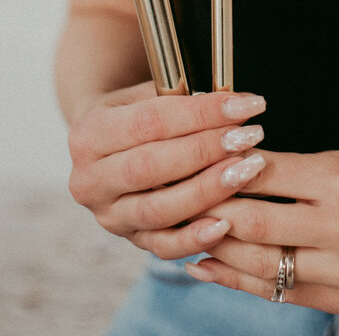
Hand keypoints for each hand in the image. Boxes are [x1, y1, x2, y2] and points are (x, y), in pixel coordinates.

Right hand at [67, 81, 267, 257]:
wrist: (102, 146)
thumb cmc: (134, 112)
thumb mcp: (144, 93)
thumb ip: (180, 98)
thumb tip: (233, 104)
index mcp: (89, 133)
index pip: (149, 122)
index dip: (200, 114)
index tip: (245, 105)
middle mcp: (90, 179)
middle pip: (151, 167)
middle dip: (206, 151)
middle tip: (249, 136)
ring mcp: (108, 215)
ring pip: (158, 210)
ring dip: (208, 191)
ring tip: (247, 170)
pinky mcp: (128, 239)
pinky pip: (163, 245)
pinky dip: (195, 238)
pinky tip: (226, 224)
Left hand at [186, 149, 338, 314]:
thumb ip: (301, 171)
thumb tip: (238, 169)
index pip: (267, 173)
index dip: (224, 169)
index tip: (194, 161)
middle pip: (255, 221)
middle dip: (210, 211)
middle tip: (175, 198)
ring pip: (261, 263)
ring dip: (217, 249)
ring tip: (183, 233)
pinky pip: (280, 292)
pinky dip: (240, 279)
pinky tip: (211, 266)